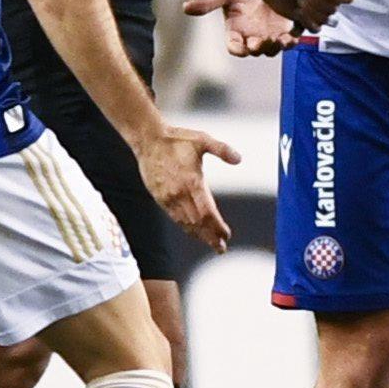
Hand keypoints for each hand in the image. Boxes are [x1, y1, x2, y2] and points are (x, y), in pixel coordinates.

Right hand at [136, 125, 239, 253]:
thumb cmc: (178, 139)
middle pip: (198, 222)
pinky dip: (185, 227)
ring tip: (211, 244)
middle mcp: (180, 193)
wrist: (149, 140)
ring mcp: (168, 197)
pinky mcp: (160, 197)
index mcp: (192, 182)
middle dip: (210, 236)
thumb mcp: (203, 139)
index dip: (217, 226)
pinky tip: (193, 232)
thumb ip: (222, 149)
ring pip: (185, 223)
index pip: (208, 212)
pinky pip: (174, 217)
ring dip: (198, 235)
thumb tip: (239, 159)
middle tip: (222, 248)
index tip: (227, 235)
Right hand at [212, 0, 299, 56]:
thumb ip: (207, 3)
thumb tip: (185, 8)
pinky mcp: (286, 30)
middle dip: (259, 48)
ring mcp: (270, 35)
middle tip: (262, 42)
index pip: (233, 46)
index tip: (241, 49)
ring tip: (279, 41)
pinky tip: (292, 36)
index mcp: (235, 31)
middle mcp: (252, 37)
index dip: (237, 49)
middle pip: (255, 50)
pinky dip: (291, 41)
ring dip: (276, 47)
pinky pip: (289, 41)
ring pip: (273, 49)